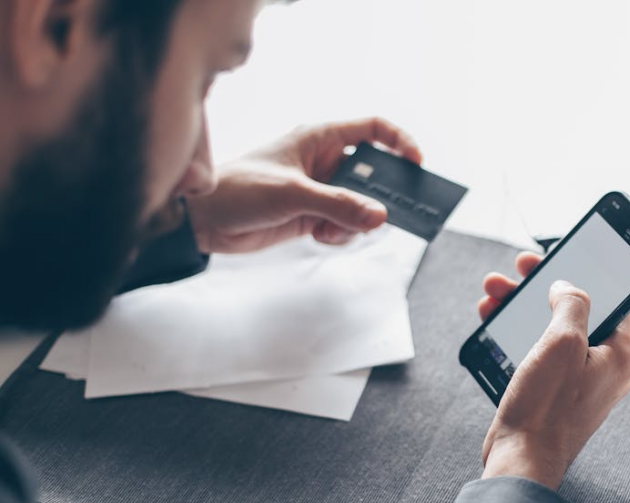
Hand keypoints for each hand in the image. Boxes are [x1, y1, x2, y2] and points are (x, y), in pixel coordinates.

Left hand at [186, 117, 421, 252]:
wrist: (203, 220)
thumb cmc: (238, 189)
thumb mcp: (292, 194)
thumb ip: (338, 205)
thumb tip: (379, 217)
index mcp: (319, 138)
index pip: (372, 130)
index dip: (399, 142)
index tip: (416, 165)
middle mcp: (323, 161)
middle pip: (372, 173)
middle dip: (380, 195)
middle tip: (390, 213)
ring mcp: (319, 189)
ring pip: (360, 204)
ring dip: (355, 221)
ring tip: (331, 229)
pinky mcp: (312, 214)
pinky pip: (344, 224)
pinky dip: (339, 234)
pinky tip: (318, 236)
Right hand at [477, 254, 629, 489]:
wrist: (520, 460)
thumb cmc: (546, 408)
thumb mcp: (562, 342)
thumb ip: (571, 303)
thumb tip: (567, 288)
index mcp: (621, 353)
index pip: (614, 298)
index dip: (585, 273)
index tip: (561, 256)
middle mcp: (606, 367)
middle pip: (577, 311)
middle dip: (542, 287)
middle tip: (519, 269)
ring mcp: (579, 380)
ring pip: (552, 329)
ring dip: (522, 307)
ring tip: (493, 292)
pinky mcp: (554, 392)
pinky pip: (539, 351)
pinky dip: (518, 333)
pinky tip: (493, 320)